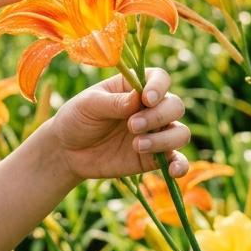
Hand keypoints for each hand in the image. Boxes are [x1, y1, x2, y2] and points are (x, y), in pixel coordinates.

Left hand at [45, 68, 189, 182]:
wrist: (67, 152)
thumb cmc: (77, 118)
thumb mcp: (89, 105)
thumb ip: (113, 102)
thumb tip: (138, 99)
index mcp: (134, 87)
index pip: (160, 79)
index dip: (159, 87)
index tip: (146, 99)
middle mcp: (150, 108)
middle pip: (175, 106)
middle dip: (158, 116)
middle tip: (132, 126)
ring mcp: (155, 133)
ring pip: (180, 133)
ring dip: (164, 139)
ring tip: (136, 145)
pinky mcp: (154, 158)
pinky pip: (178, 161)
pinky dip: (182, 166)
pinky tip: (173, 172)